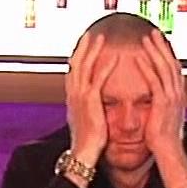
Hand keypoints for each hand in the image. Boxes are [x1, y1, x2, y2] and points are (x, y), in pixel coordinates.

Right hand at [64, 33, 112, 167]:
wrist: (84, 154)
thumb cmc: (87, 140)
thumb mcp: (85, 119)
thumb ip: (86, 107)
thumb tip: (88, 103)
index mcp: (72, 98)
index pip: (73, 71)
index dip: (77, 56)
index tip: (84, 45)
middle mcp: (73, 94)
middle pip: (75, 63)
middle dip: (83, 47)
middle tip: (90, 34)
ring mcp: (80, 97)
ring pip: (84, 67)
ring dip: (93, 51)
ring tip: (101, 38)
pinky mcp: (91, 102)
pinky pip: (98, 80)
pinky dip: (105, 67)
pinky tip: (114, 58)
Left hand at [134, 30, 186, 165]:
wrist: (168, 152)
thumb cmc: (163, 139)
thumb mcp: (164, 117)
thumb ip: (162, 105)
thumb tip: (158, 101)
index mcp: (178, 96)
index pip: (174, 69)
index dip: (168, 54)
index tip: (161, 42)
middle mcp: (177, 93)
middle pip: (171, 63)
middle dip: (163, 47)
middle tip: (155, 32)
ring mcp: (172, 98)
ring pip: (164, 68)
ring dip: (155, 51)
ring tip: (147, 38)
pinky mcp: (162, 104)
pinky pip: (154, 81)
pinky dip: (147, 68)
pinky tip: (139, 57)